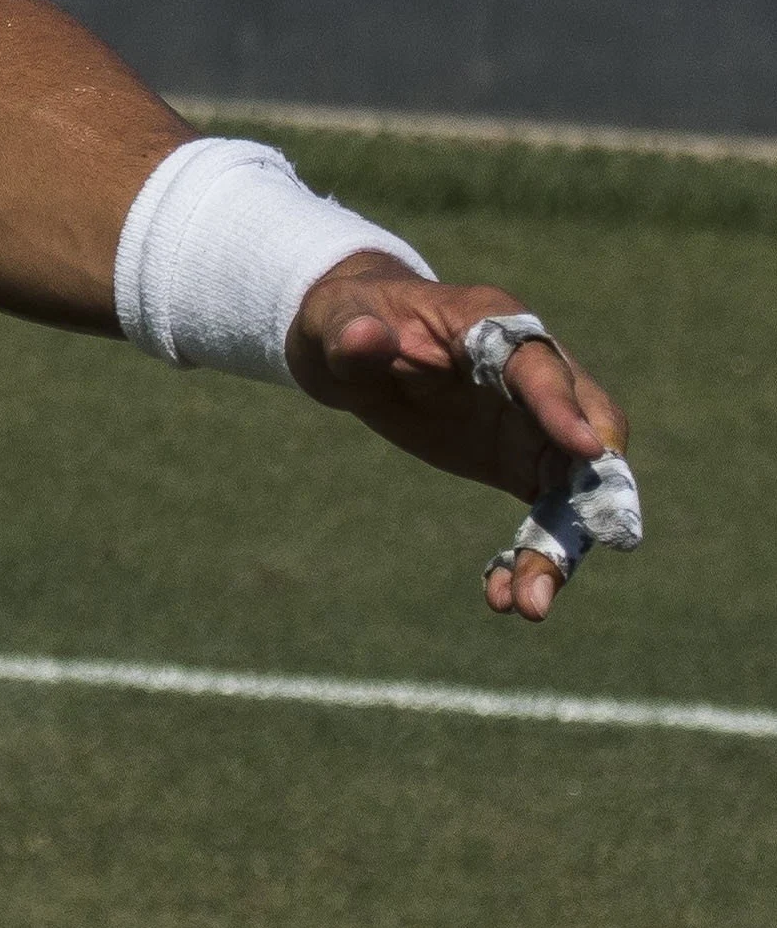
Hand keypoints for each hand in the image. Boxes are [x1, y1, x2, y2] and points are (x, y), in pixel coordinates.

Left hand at [290, 262, 633, 622]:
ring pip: (575, 488)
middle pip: (587, 435)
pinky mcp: (522, 464)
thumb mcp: (335, 322)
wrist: (352, 344)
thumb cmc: (349, 321)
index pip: (540, 366)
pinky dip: (533, 555)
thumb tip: (364, 337)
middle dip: (592, 494)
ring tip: (530, 606)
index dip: (563, 405)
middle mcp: (535, 376)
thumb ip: (353, 334)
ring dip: (562, 547)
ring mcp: (535, 424)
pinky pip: (545, 515)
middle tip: (582, 548)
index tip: (587, 450)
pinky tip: (506, 599)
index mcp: (494, 325)